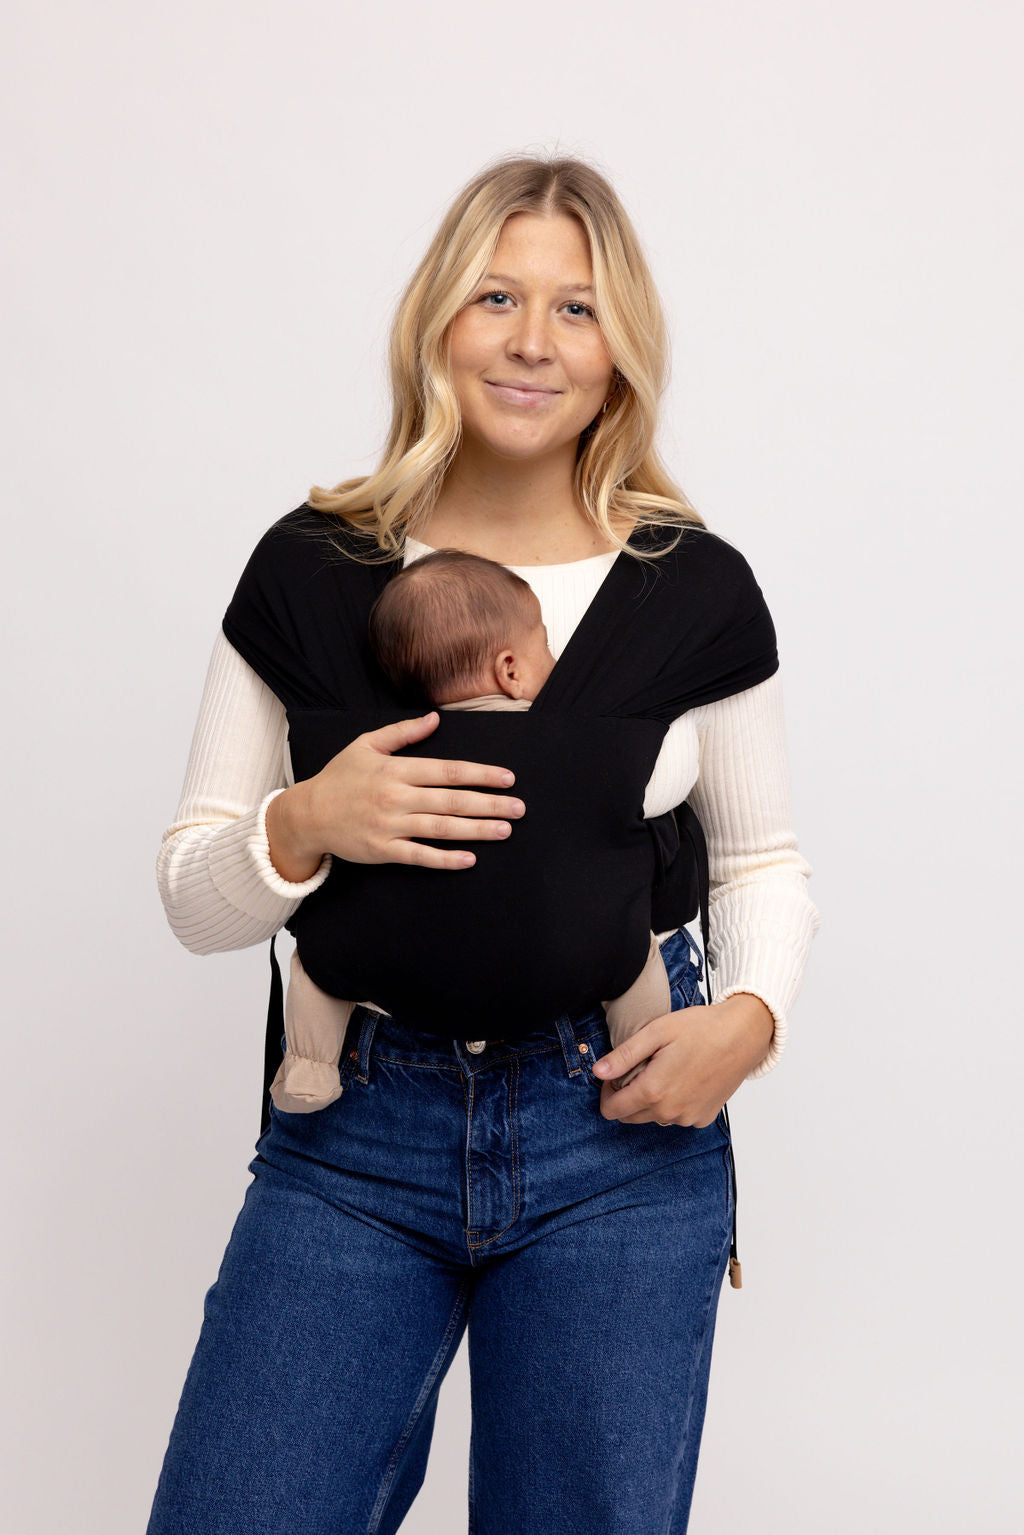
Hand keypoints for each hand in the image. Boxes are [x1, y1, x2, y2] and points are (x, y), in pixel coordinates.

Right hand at [269, 711, 526, 877]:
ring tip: (505, 830)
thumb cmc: (339, 778)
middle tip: (519, 808)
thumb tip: (435, 718)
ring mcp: (390, 825)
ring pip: (442, 828)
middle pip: (452, 800)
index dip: (480, 774)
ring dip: (476, 829)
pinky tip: (470, 859)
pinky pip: (420, 855)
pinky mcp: (383, 850)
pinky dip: (445, 859)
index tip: (507, 778)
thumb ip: (402, 732)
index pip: (447, 771)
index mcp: (396, 770)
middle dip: (489, 804)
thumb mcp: (366, 745)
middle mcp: (397, 797)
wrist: (307, 814)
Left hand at [591, 993, 775, 1126]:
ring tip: (666, 1069)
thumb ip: (624, 1056)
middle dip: (627, 1096)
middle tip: (642, 1068)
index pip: (612, 1110)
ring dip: (651, 1100)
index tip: (615, 1075)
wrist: (743, 1035)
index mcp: (654, 1091)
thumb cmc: (701, 1028)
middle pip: (630, 1116)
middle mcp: (670, 1111)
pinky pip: (677, 1116)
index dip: (607, 1092)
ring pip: (654, 1117)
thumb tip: (598, 1072)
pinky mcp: (704, 1118)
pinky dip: (673, 1102)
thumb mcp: (656, 1033)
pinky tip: (684, 1078)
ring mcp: (688, 1117)